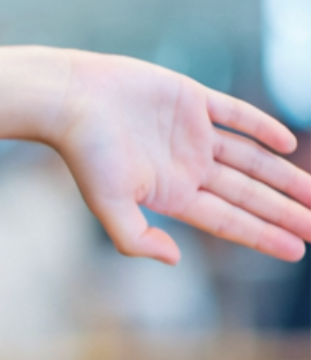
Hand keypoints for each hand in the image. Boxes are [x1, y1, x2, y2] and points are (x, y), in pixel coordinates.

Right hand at [49, 51, 310, 262]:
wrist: (72, 99)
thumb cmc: (85, 154)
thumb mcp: (106, 205)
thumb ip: (136, 239)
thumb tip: (175, 260)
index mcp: (171, 195)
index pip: (230, 220)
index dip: (264, 235)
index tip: (298, 249)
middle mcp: (188, 169)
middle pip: (249, 195)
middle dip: (285, 211)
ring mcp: (194, 135)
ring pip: (252, 160)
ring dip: (285, 176)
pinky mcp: (193, 100)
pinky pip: (237, 116)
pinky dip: (263, 127)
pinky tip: (288, 142)